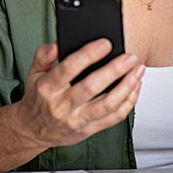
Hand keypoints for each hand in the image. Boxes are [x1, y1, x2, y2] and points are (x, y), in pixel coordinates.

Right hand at [13, 40, 144, 149]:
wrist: (33, 130)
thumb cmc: (38, 98)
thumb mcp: (33, 72)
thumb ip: (44, 55)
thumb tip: (58, 43)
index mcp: (48, 88)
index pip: (68, 69)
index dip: (88, 55)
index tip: (105, 43)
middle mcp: (63, 105)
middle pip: (92, 87)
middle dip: (114, 70)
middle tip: (130, 57)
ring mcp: (77, 119)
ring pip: (107, 104)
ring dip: (127, 86)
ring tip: (138, 70)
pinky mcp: (90, 129)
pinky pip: (114, 117)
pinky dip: (128, 102)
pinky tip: (135, 87)